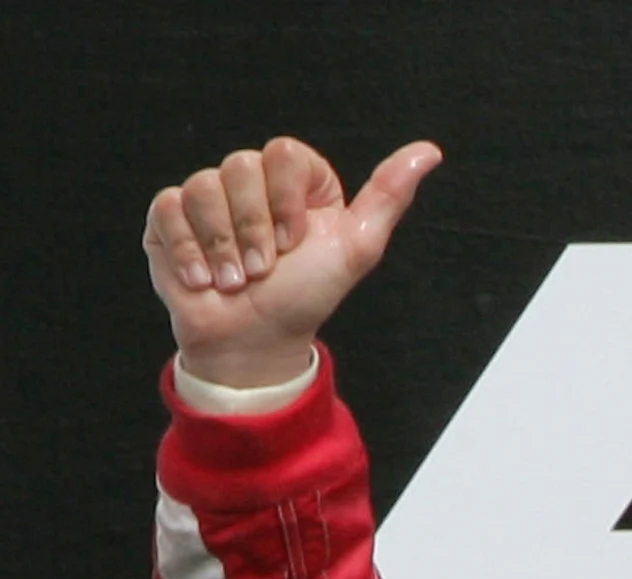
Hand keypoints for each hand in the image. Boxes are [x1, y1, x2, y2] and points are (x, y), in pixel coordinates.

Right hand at [145, 137, 441, 388]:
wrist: (255, 339)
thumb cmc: (306, 295)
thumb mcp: (357, 247)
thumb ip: (389, 195)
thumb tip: (429, 152)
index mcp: (296, 183)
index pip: (284, 152)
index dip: (286, 199)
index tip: (296, 241)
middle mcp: (250, 182)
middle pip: (239, 166)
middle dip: (255, 228)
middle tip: (266, 268)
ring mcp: (207, 197)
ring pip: (202, 187)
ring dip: (224, 247)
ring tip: (237, 279)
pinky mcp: (169, 217)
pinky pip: (168, 208)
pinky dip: (190, 250)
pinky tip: (204, 278)